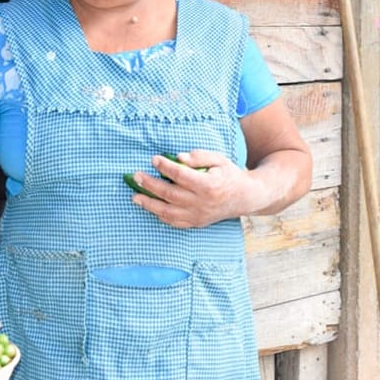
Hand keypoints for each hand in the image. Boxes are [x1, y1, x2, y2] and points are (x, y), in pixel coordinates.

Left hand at [129, 150, 250, 227]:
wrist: (244, 197)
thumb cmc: (229, 175)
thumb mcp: (219, 159)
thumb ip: (200, 157)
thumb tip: (179, 157)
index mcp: (209, 185)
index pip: (181, 175)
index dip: (166, 167)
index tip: (154, 159)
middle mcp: (202, 202)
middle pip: (170, 194)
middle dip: (150, 185)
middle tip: (136, 176)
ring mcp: (198, 215)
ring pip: (168, 212)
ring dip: (149, 204)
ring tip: (135, 196)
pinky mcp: (196, 223)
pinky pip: (174, 222)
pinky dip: (160, 215)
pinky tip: (150, 207)